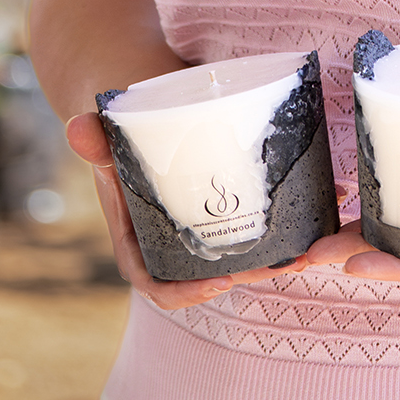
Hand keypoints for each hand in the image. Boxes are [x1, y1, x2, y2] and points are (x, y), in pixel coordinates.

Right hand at [65, 112, 300, 311]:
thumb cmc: (117, 130)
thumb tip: (77, 127)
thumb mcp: (105, 136)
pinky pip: (258, 216)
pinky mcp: (225, 198)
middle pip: (209, 272)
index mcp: (138, 238)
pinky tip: (323, 198)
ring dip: (275, 254)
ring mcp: (200, 222)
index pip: (156, 282)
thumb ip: (93, 138)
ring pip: (240, 251)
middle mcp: (171, 238)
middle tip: (282, 264)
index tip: (219, 285)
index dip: (185, 294)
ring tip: (307, 246)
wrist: (137, 106)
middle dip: (248, 273)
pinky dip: (288, 213)